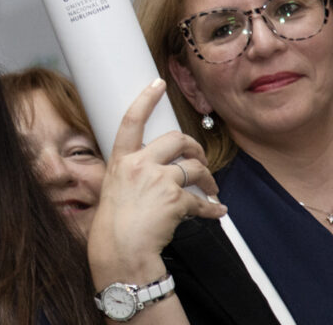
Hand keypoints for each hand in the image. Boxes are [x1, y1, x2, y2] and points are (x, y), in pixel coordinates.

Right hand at [87, 80, 226, 284]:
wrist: (120, 249)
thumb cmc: (114, 224)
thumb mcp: (113, 188)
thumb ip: (132, 172)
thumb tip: (155, 168)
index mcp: (120, 160)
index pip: (131, 120)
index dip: (145, 99)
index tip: (157, 83)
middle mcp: (139, 164)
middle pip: (176, 139)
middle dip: (194, 147)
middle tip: (200, 158)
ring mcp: (158, 180)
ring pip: (194, 168)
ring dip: (208, 177)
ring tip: (211, 187)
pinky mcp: (175, 199)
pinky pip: (202, 201)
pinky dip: (213, 208)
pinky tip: (219, 211)